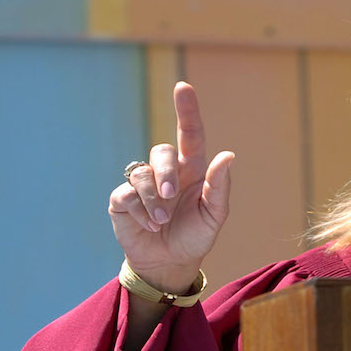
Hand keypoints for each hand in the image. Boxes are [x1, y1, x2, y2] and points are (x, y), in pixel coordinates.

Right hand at [108, 82, 233, 293]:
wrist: (170, 263)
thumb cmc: (195, 236)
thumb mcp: (214, 216)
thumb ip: (220, 187)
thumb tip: (227, 155)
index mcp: (192, 169)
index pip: (190, 133)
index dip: (187, 109)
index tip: (183, 87)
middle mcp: (167, 172)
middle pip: (161, 151)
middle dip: (165, 172)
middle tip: (170, 197)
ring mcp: (142, 185)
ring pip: (142, 174)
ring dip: (153, 199)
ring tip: (162, 220)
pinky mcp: (123, 201)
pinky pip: (125, 194)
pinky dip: (139, 210)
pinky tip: (149, 224)